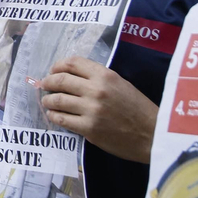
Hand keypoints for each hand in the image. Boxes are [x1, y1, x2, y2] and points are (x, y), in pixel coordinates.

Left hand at [38, 56, 157, 162]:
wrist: (153, 134)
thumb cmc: (138, 109)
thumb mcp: (121, 84)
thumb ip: (98, 79)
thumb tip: (71, 77)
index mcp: (105, 75)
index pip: (73, 63)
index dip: (58, 66)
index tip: (53, 71)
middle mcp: (96, 90)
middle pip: (60, 80)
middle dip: (48, 82)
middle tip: (44, 86)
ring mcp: (91, 110)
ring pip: (58, 100)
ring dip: (48, 100)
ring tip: (47, 101)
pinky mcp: (89, 129)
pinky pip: (62, 119)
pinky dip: (54, 115)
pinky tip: (54, 115)